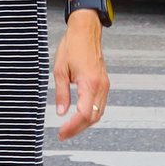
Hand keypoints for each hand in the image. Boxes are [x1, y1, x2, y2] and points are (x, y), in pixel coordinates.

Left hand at [53, 15, 108, 140]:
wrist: (86, 31)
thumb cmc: (73, 46)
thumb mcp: (60, 70)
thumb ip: (61, 94)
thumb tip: (61, 112)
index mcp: (89, 83)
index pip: (84, 114)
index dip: (73, 127)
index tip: (61, 133)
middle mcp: (101, 86)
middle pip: (93, 117)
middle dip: (78, 128)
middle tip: (63, 134)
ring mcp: (105, 85)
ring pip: (99, 113)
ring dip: (85, 123)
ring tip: (70, 127)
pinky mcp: (104, 83)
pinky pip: (100, 104)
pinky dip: (91, 114)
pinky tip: (80, 115)